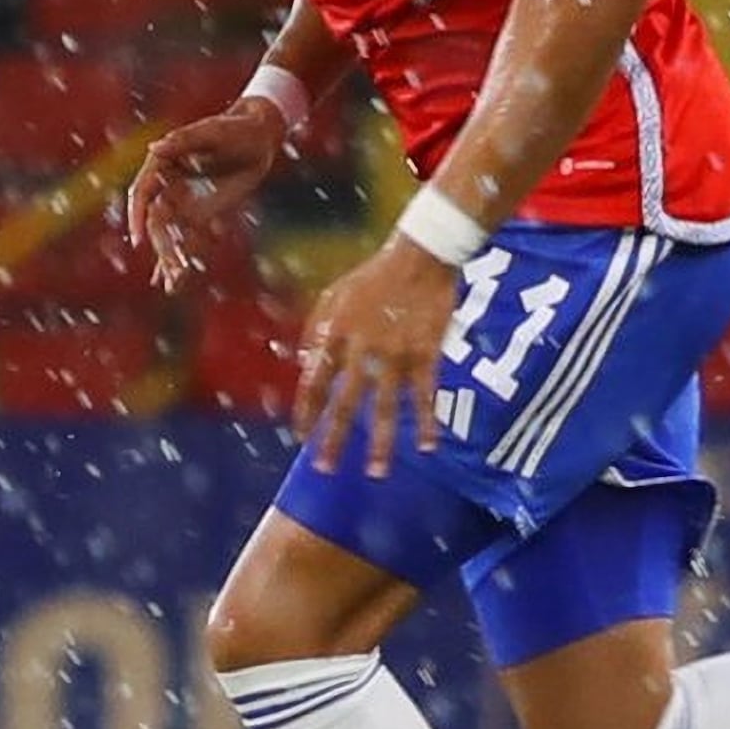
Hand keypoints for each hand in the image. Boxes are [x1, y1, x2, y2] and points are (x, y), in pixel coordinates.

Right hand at [121, 96, 288, 290]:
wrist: (258, 138)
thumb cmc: (235, 129)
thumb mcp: (212, 133)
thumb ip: (183, 141)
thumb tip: (153, 148)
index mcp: (161, 164)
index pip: (142, 194)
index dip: (137, 216)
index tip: (139, 238)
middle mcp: (167, 186)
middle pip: (157, 222)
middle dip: (163, 246)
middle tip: (176, 267)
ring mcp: (182, 202)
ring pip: (169, 236)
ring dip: (169, 260)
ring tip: (174, 284)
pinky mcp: (199, 214)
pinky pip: (186, 239)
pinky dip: (181, 259)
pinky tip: (173, 283)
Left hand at [293, 237, 457, 475]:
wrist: (421, 256)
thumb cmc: (373, 276)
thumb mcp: (333, 294)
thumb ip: (315, 330)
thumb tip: (302, 364)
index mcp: (336, 334)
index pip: (314, 382)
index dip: (306, 412)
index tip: (302, 437)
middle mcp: (363, 349)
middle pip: (344, 403)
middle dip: (333, 439)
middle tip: (325, 469)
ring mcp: (396, 355)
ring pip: (386, 408)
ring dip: (380, 443)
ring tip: (375, 472)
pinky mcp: (427, 354)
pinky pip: (426, 396)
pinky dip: (427, 423)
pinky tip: (427, 447)